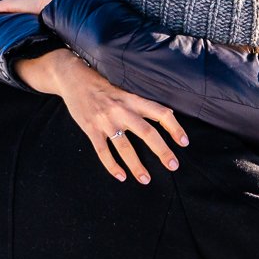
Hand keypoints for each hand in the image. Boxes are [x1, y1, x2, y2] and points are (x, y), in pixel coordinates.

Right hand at [16, 50, 189, 184]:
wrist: (74, 79)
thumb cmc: (103, 86)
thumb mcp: (126, 90)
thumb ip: (142, 104)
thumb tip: (168, 115)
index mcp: (134, 99)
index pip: (160, 113)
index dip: (175, 128)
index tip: (184, 142)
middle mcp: (122, 110)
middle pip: (147, 133)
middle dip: (162, 151)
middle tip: (173, 166)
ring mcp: (106, 121)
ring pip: (125, 148)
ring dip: (137, 166)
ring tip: (146, 179)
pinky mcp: (91, 129)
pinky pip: (103, 152)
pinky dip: (112, 166)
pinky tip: (121, 176)